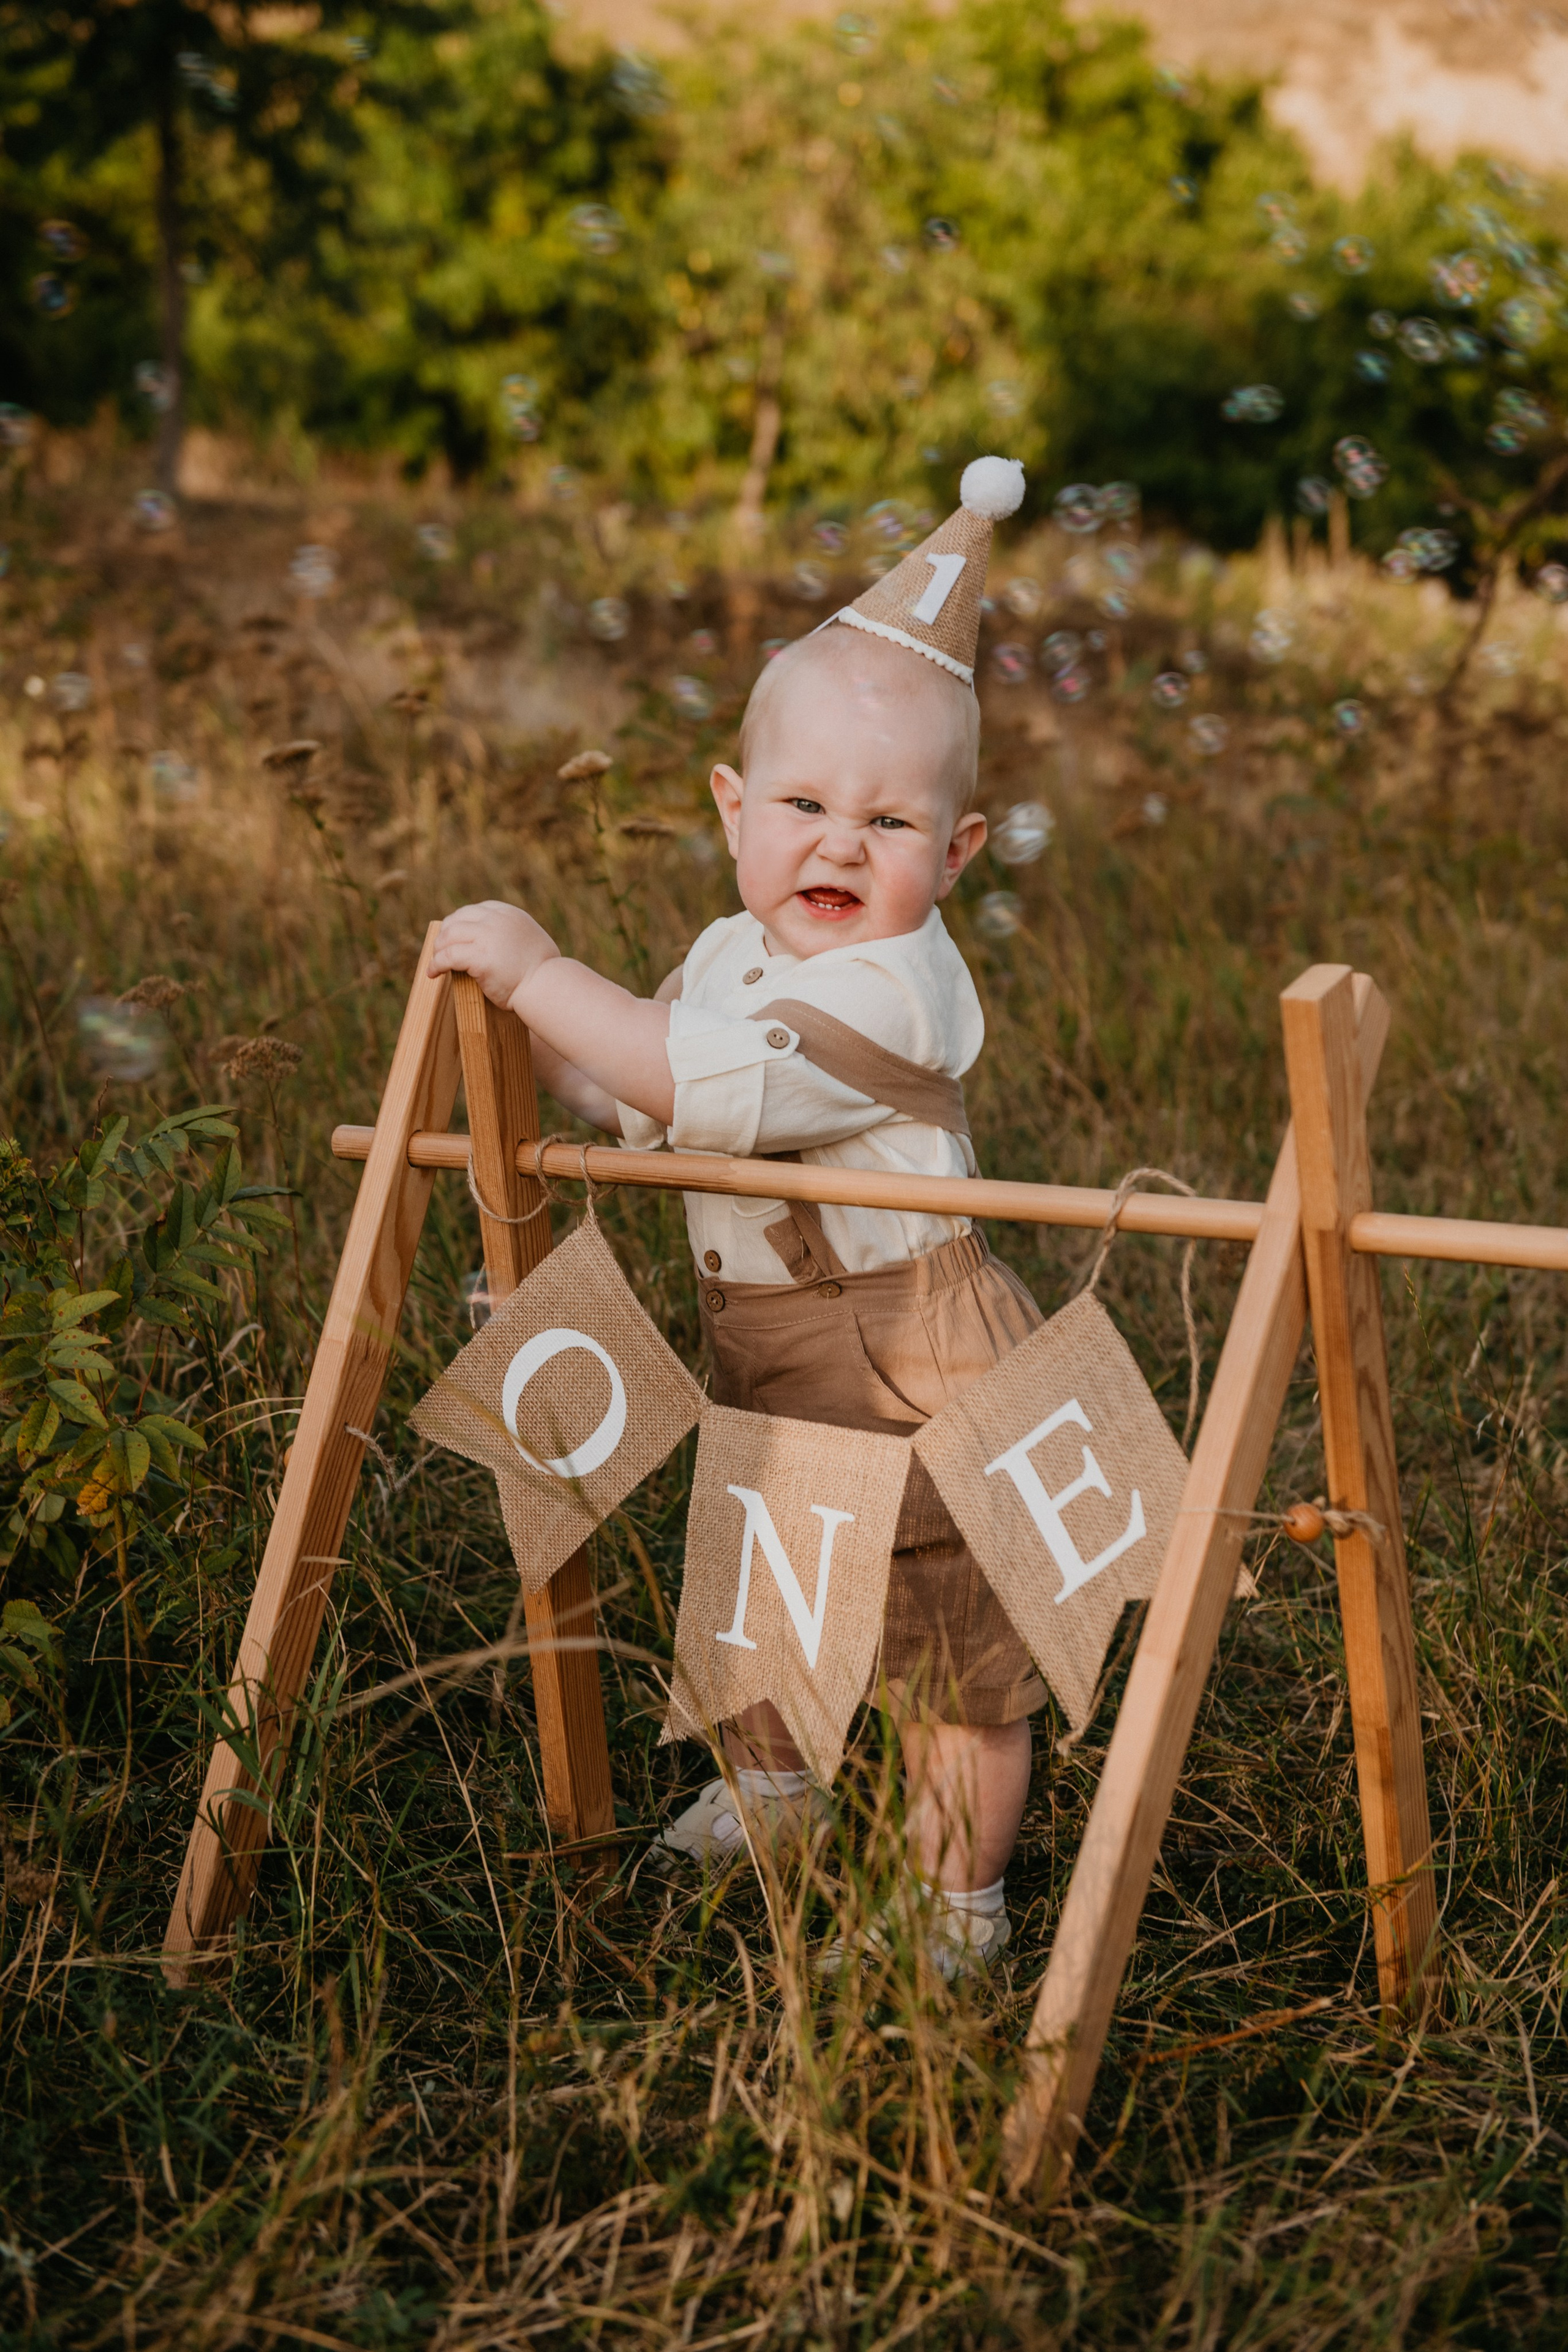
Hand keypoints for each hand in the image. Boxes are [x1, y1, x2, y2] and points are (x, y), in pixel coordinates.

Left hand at [427, 902, 557, 1011]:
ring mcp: (487, 936)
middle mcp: (496, 920)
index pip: (474, 911)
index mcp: (509, 914)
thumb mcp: (529, 940)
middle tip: (440, 951)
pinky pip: (447, 957)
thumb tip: (496, 941)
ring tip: (435, 964)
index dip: (459, 923)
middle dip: (445, 935)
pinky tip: (433, 973)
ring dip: (437, 950)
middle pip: (457, 919)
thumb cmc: (542, 972)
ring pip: (448, 936)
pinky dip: (436, 964)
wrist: (547, 987)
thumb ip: (512, 933)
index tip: (452, 938)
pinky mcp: (479, 957)